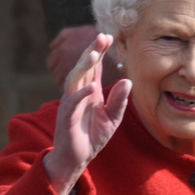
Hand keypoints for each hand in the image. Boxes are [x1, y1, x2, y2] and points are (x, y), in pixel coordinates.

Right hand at [42, 33, 130, 194]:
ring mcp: (71, 104)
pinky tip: (92, 87)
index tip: (108, 36)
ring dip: (83, 67)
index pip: (94, 67)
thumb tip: (128, 80)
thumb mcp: (112, 118)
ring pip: (74, 79)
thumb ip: (119, 100)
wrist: (77, 158)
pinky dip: (81, 94)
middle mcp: (78, 93)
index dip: (99, 51)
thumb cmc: (92, 136)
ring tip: (94, 54)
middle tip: (102, 36)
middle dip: (91, 51)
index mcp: (89, 91)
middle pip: (83, 67)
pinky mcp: (66, 117)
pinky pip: (72, 103)